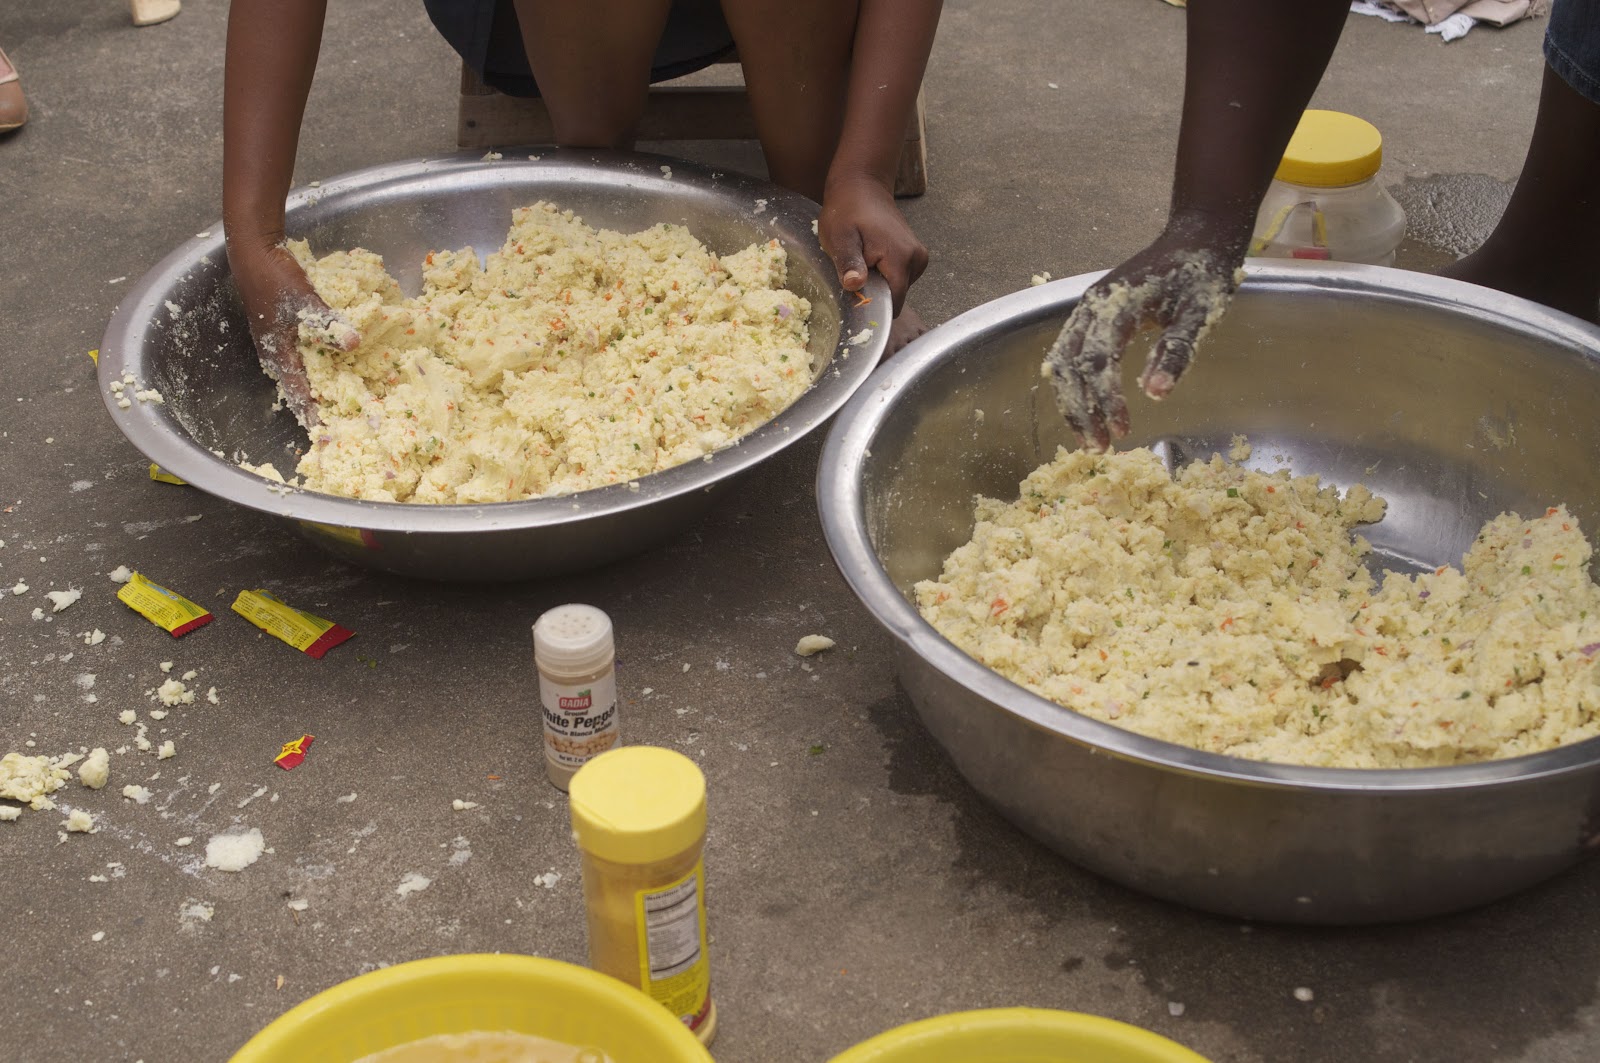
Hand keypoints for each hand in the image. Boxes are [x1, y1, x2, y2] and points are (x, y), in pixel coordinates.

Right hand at [228, 240, 353, 426]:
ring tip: (342, 401)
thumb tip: (353, 344)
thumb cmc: (275, 278)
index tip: (327, 432)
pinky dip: (322, 364)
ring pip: (303, 372)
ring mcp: (281, 342)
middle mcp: (277, 354)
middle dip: (319, 404)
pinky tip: (338, 364)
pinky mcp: (287, 330)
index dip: (312, 413)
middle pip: (300, 387)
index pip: (298, 393)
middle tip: (342, 421)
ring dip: (321, 385)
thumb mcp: (303, 301)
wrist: (255, 251)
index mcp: (278, 354)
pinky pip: (306, 355)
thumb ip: (327, 323)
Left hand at [818, 173, 928, 314]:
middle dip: (874, 292)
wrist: (862, 187)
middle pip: (895, 296)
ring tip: (863, 263)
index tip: (854, 297)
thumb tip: (855, 285)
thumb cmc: (847, 211)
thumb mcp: (840, 237)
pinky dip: (884, 276)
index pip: (893, 302)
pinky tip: (872, 261)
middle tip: (855, 273)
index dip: (872, 304)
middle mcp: (917, 260)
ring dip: (879, 283)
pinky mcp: (917, 256)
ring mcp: (920, 258)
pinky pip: (899, 279)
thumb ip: (848, 262)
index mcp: (901, 258)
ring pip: (897, 289)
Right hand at [1042, 222, 1244, 451]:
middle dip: (1080, 410)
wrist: (1195, 238)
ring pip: (1060, 364)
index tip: (1122, 430)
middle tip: (1099, 447)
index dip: (1106, 400)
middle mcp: (1091, 308)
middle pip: (1067, 367)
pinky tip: (1089, 409)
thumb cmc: (1201, 274)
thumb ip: (1176, 351)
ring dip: (1071, 403)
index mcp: (1116, 305)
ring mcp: (1086, 311)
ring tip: (1090, 437)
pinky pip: (1067, 356)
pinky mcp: (1090, 317)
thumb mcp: (1199, 313)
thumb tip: (1155, 394)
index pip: (1097, 361)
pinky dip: (1073, 387)